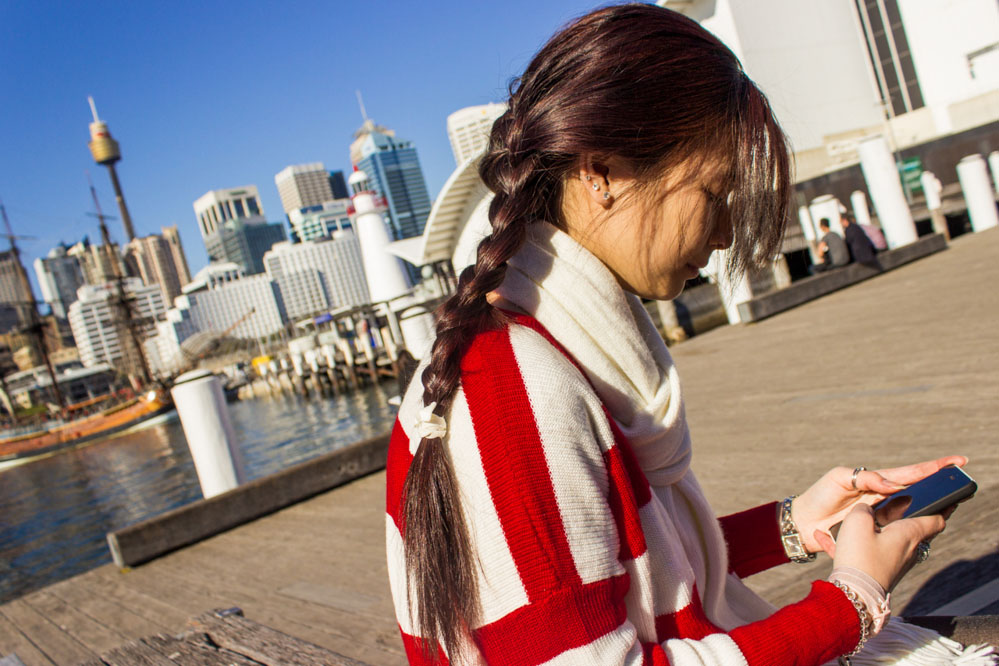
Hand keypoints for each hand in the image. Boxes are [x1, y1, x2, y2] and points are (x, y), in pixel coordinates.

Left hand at [792, 455, 965, 553]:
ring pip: (913, 511)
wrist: (804, 522)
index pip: (909, 472)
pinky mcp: (876, 532)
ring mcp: (882, 516)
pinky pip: (900, 530)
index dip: (932, 467)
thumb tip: (894, 486)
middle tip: (962, 477)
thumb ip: (866, 478)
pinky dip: (915, 528)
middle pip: (918, 490)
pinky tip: (928, 527)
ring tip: (953, 502)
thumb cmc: (820, 496)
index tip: (955, 461)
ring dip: (932, 507)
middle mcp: (883, 497)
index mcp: (875, 481)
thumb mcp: (839, 478)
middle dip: (939, 484)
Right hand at [820, 503, 944, 591]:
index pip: (936, 519)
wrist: (853, 594)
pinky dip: (851, 544)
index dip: (942, 506)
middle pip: (912, 528)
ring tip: (850, 519)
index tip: (944, 498)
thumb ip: (864, 509)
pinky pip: (866, 552)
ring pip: (887, 539)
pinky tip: (823, 537)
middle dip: (904, 515)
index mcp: (909, 534)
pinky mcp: (879, 571)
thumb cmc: (860, 556)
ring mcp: (894, 562)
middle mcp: (908, 549)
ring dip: (873, 529)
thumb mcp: (858, 522)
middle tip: (892, 502)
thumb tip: (866, 509)